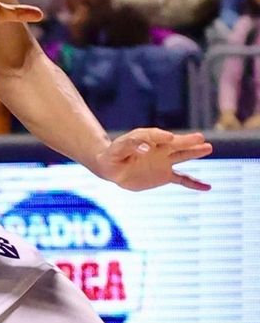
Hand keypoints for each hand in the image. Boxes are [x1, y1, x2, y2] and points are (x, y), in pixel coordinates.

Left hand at [92, 128, 211, 192]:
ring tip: (208, 147)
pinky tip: (207, 187)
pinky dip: (194, 183)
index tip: (169, 137)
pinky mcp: (165, 175)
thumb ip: (131, 146)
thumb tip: (146, 149)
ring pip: (182, 156)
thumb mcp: (117, 149)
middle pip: (175, 144)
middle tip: (200, 138)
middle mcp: (158, 148)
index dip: (161, 136)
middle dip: (186, 141)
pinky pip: (182, 179)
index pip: (155, 136)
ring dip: (194, 153)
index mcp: (145, 138)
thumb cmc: (114, 155)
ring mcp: (164, 161)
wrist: (114, 168)